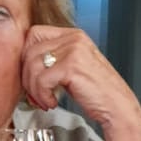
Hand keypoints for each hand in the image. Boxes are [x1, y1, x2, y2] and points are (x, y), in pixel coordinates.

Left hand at [21, 26, 140, 140]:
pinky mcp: (71, 67)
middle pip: (29, 50)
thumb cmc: (95, 91)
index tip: (31, 76)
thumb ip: (52, 59)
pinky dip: (43, 96)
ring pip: (32, 66)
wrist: (117, 106)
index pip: (33, 34)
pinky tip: (53, 103)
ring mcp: (73, 50)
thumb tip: (23, 65)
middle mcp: (73, 38)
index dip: (25, 57)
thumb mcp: (72, 67)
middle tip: (35, 94)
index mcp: (72, 35)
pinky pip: (42, 80)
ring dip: (34, 89)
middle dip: (27, 77)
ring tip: (45, 100)